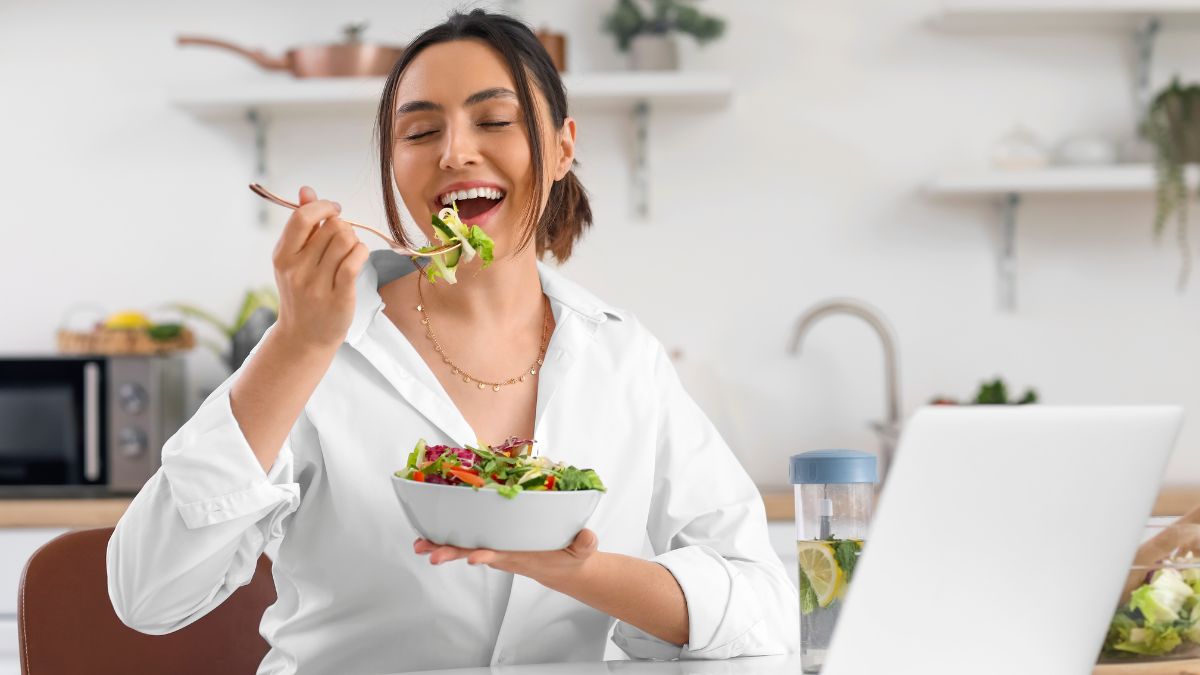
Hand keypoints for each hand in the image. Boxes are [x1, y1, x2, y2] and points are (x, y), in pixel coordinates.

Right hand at [271, 185, 369, 350]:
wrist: (304, 337)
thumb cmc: (302, 292)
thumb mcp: (293, 258)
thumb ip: (302, 223)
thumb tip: (306, 189)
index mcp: (282, 255)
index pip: (303, 217)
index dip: (323, 206)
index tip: (333, 210)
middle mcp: (297, 269)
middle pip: (332, 226)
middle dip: (343, 227)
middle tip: (342, 240)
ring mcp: (317, 285)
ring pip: (346, 240)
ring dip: (354, 241)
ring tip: (348, 253)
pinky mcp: (339, 297)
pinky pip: (355, 260)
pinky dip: (361, 253)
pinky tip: (357, 258)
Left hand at [413, 529, 598, 586]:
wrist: (564, 568)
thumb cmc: (571, 556)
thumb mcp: (582, 551)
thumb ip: (584, 544)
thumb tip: (587, 537)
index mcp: (522, 555)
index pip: (501, 555)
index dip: (487, 556)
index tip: (474, 557)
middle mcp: (503, 553)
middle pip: (474, 552)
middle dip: (451, 553)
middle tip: (430, 554)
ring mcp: (496, 549)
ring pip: (465, 547)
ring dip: (441, 546)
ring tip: (419, 545)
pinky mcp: (493, 542)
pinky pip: (467, 539)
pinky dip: (448, 537)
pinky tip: (429, 533)